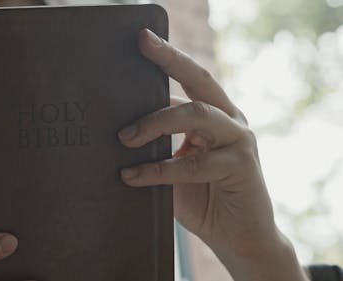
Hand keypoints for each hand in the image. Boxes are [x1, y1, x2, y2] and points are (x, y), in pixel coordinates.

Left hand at [118, 29, 308, 280]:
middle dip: (170, 59)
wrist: (238, 238)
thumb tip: (117, 136)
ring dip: (155, 123)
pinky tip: (133, 176)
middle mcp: (229, 120)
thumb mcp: (174, 169)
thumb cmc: (203, 201)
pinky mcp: (241, 165)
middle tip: (143, 46)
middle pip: (200, 80)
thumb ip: (157, 149)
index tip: (142, 39)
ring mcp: (239, 139)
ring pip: (195, 115)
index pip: (189, 80)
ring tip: (125, 138)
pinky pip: (193, 162)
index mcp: (214, 116)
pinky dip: (160, 169)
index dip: (167, 59)